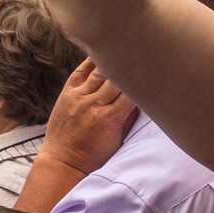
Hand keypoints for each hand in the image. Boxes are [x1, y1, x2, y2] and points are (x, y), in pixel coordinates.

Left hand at [37, 58, 137, 176]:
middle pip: (116, 77)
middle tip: (140, 56)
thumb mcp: (119, 140)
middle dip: (129, 67)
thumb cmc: (95, 155)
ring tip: (124, 51)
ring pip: (99, 70)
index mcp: (110, 118)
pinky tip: (102, 54)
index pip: (131, 91)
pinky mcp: (67, 93)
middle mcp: (93, 105)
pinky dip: (92, 62)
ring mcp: (78, 97)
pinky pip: (81, 71)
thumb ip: (130, 117)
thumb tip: (140, 95)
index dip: (141, 80)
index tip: (150, 71)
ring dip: (112, 61)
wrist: (64, 161)